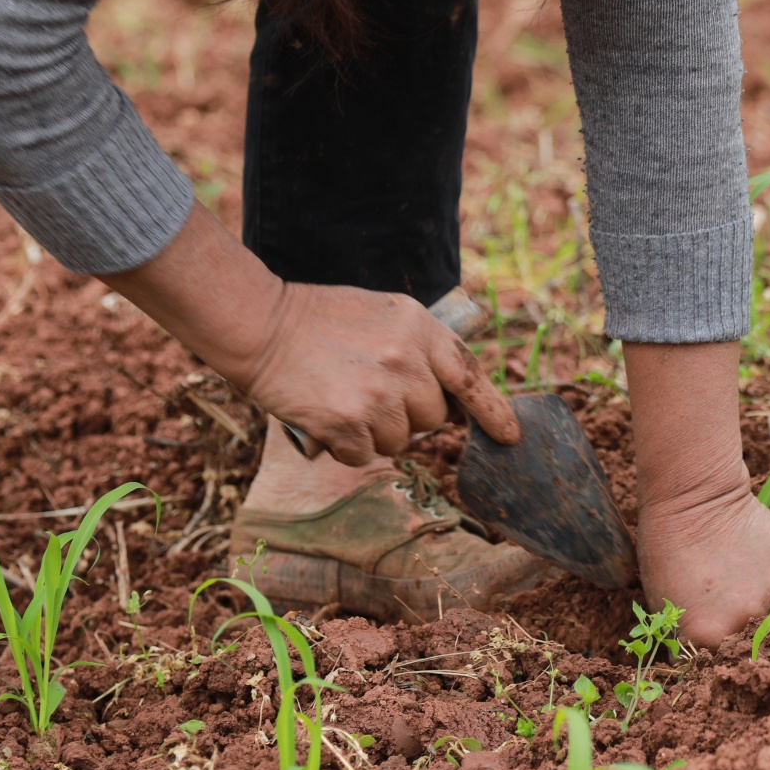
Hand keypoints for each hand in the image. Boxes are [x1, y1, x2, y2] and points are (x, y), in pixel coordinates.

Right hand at [101, 206, 517, 464]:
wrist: (258, 324)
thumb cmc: (317, 318)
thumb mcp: (383, 314)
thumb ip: (417, 346)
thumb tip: (444, 390)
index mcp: (420, 329)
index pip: (470, 375)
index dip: (493, 410)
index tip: (511, 435)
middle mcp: (406, 363)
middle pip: (434, 417)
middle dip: (410, 414)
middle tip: (372, 392)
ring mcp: (378, 396)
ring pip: (401, 441)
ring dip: (377, 432)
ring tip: (345, 399)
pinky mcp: (348, 424)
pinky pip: (365, 455)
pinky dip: (347, 447)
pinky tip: (327, 417)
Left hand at [626, 340, 769, 646]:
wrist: (693, 496)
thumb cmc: (668, 549)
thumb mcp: (663, 605)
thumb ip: (688, 640)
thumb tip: (705, 664)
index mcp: (711, 636)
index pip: (722, 662)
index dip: (718, 646)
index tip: (714, 627)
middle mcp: (750, 620)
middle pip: (759, 638)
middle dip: (747, 623)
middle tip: (729, 593)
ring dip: (766, 594)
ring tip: (741, 569)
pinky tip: (757, 551)